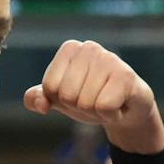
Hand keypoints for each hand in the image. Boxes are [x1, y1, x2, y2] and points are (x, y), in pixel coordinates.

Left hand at [26, 40, 163, 153]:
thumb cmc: (90, 98)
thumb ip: (36, 99)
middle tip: (95, 99)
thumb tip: (41, 105)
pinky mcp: (125, 75)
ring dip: (96, 112)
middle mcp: (89, 47)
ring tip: (108, 101)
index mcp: (69, 49)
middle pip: (67, 96)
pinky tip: (119, 104)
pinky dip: (110, 115)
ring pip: (85, 103)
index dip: (62, 100)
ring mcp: (109, 59)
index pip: (49, 87)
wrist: (127, 109)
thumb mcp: (58, 99)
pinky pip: (104, 107)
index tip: (78, 94)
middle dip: (80, 107)